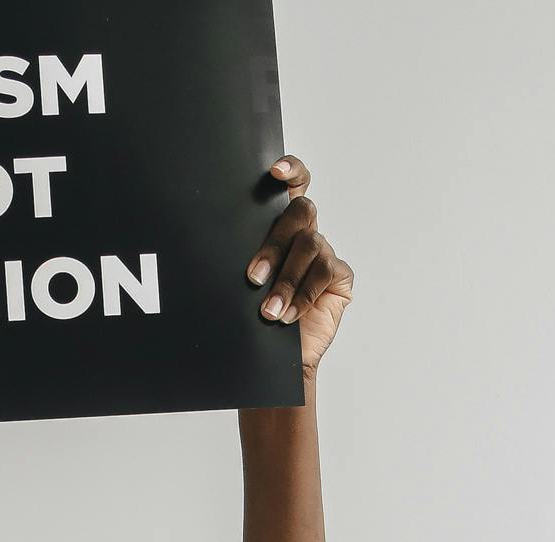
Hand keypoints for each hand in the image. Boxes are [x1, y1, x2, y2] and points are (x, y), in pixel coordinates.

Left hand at [247, 156, 352, 375]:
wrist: (274, 359)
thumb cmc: (254, 317)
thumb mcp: (243, 283)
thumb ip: (244, 253)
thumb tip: (215, 233)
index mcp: (281, 225)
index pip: (294, 185)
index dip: (291, 170)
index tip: (274, 171)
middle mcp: (306, 233)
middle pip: (302, 211)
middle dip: (275, 244)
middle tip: (253, 277)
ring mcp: (325, 254)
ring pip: (310, 246)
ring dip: (286, 281)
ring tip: (269, 311)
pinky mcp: (340, 277)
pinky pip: (324, 272)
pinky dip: (303, 295)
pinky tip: (288, 315)